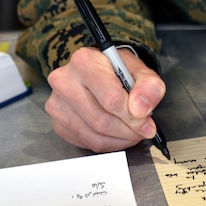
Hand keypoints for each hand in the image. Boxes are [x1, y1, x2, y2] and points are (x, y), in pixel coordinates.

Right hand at [45, 46, 165, 151]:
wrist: (98, 71)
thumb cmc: (117, 70)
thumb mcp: (139, 70)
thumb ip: (148, 86)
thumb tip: (141, 109)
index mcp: (84, 61)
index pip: (111, 99)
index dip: (134, 115)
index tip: (146, 120)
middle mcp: (64, 81)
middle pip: (101, 121)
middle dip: (128, 130)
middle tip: (143, 129)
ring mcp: (58, 104)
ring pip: (95, 135)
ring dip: (120, 139)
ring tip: (132, 131)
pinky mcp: (58, 123)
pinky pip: (88, 143)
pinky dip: (109, 144)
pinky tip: (117, 134)